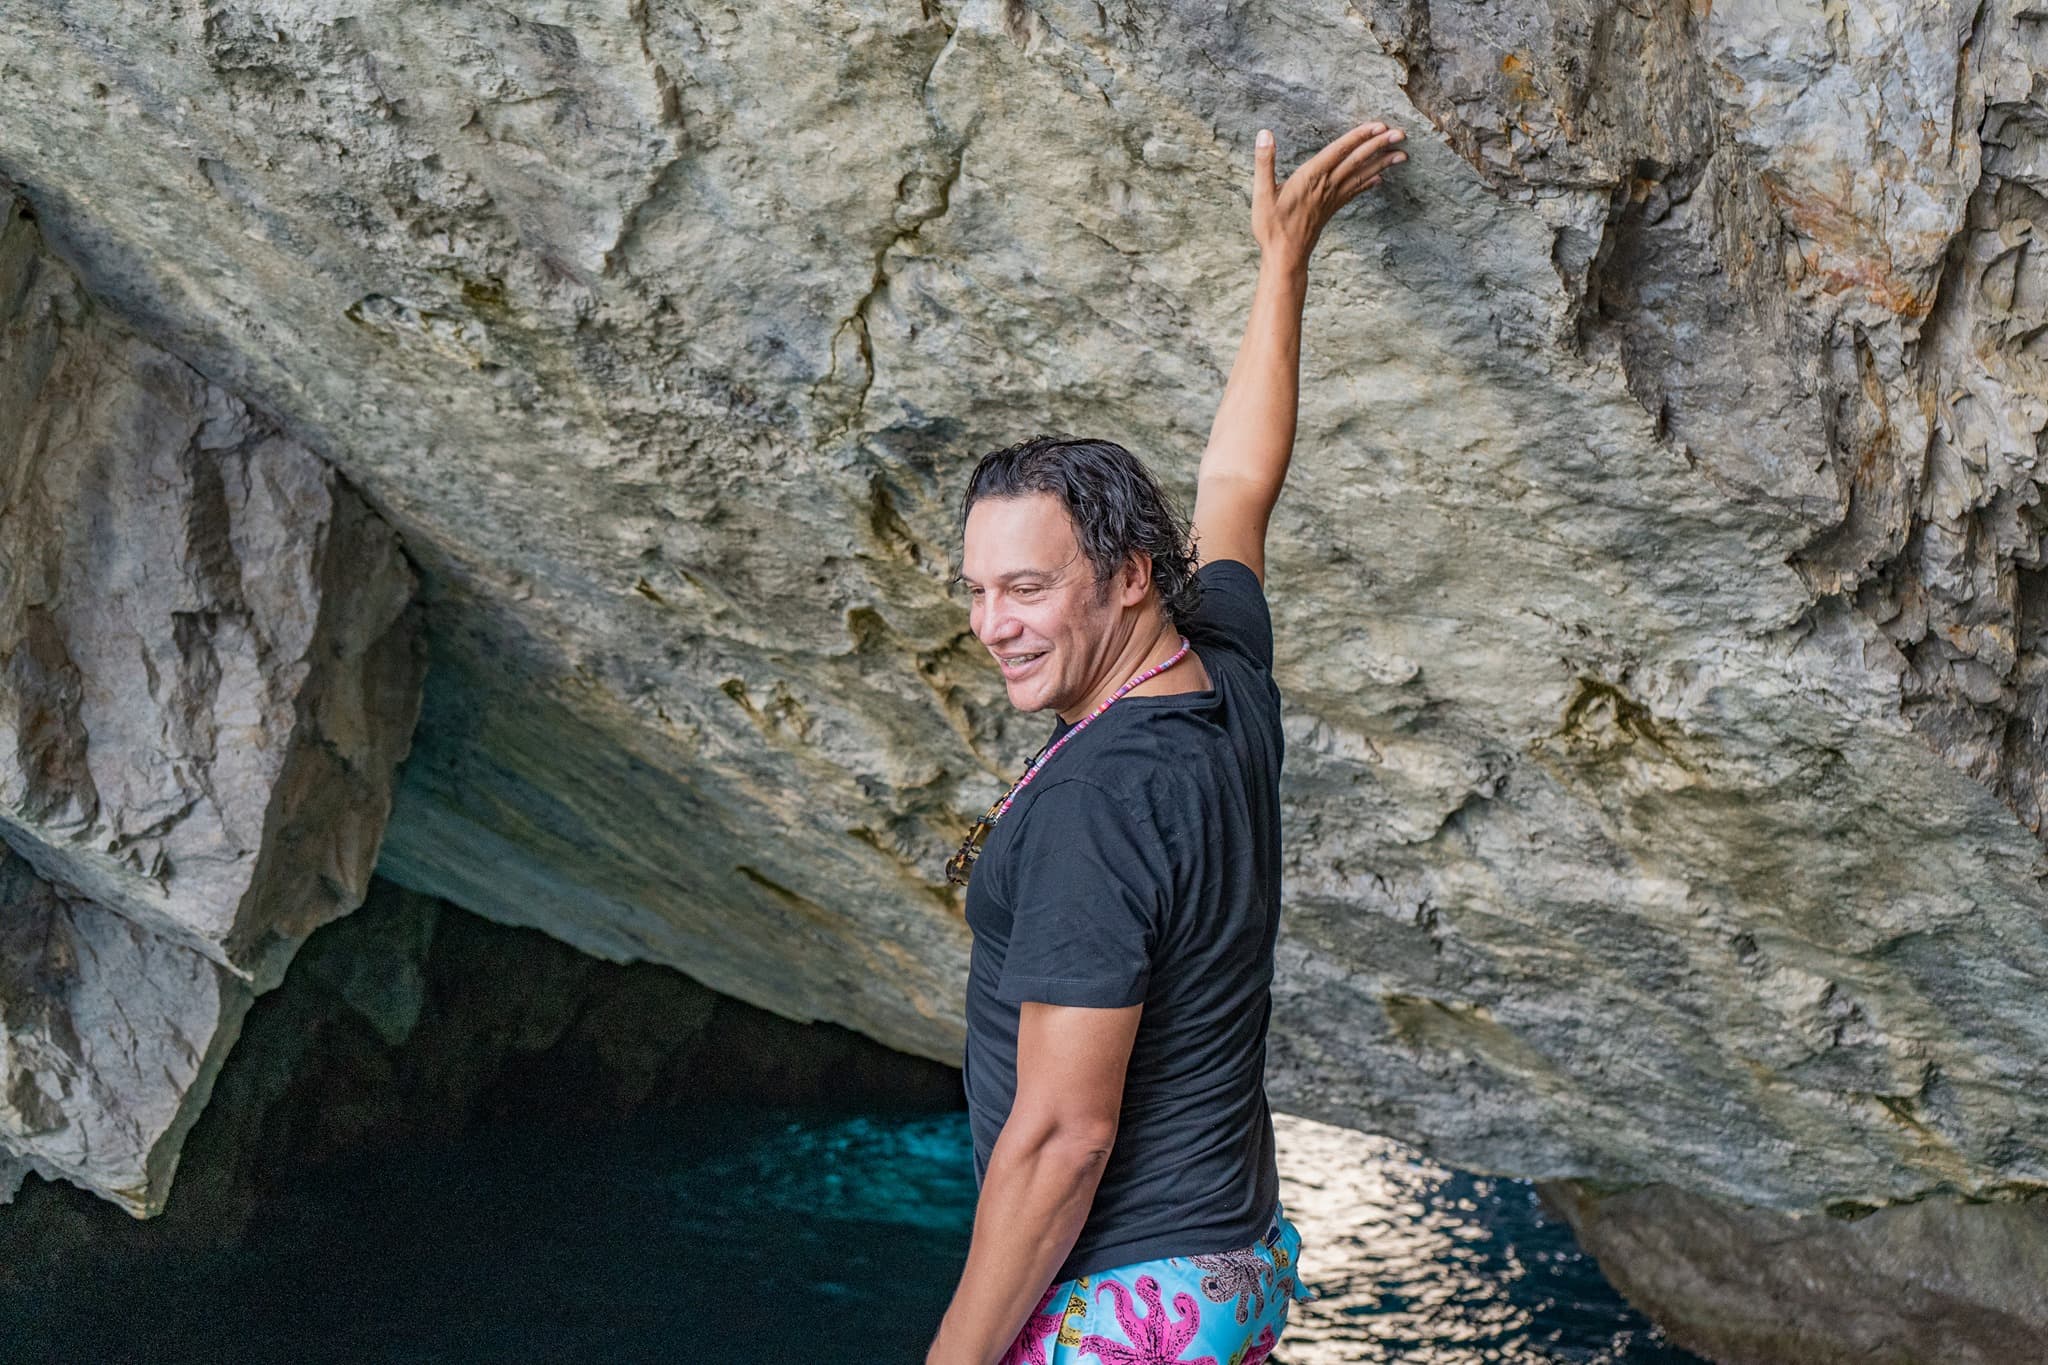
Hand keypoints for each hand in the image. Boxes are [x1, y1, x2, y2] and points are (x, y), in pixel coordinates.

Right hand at [1251, 121, 1406, 269]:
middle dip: (1379, 146)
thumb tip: (1264, 134)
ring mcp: (1331, 198)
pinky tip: (1381, 179)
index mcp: (1310, 177)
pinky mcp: (1332, 209)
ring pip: (1361, 175)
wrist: (1285, 257)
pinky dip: (1369, 183)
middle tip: (1401, 134)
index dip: (1359, 137)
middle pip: (1357, 161)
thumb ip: (1264, 162)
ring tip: (1402, 154)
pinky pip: (1355, 192)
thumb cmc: (1272, 227)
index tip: (1379, 126)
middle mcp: (1326, 185)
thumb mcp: (1261, 194)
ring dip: (1382, 163)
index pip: (1339, 151)